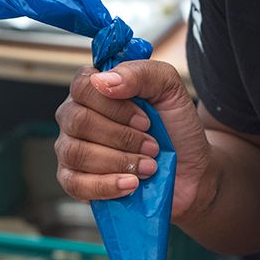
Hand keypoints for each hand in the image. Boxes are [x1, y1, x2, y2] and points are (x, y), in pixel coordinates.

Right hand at [54, 60, 214, 221]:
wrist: (189, 171)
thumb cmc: (175, 128)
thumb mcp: (170, 89)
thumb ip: (140, 73)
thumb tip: (103, 81)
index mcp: (94, 90)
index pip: (82, 87)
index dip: (115, 107)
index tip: (146, 121)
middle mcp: (75, 117)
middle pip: (78, 121)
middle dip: (122, 138)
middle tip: (152, 147)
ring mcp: (70, 149)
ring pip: (76, 153)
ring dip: (119, 162)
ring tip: (147, 167)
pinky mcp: (74, 182)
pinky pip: (74, 184)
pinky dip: (105, 185)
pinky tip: (130, 184)